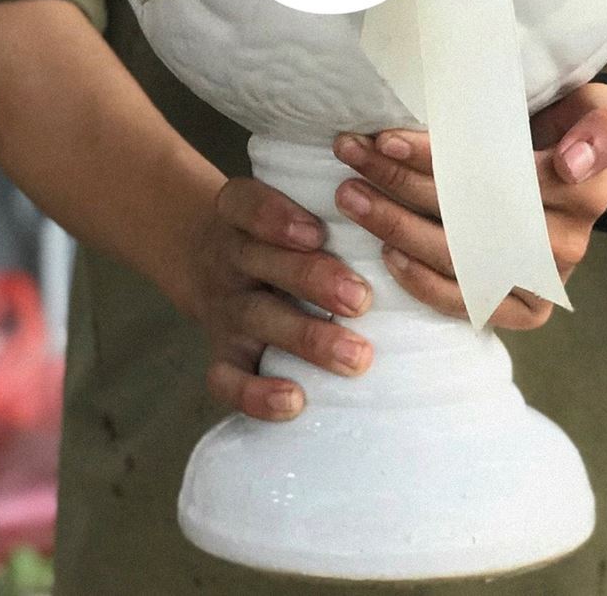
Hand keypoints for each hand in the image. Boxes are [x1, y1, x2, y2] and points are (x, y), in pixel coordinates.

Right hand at [176, 174, 373, 421]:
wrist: (206, 263)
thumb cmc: (278, 232)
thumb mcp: (285, 204)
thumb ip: (329, 205)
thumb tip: (400, 215)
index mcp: (240, 210)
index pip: (247, 203)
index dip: (277, 218)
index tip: (317, 233)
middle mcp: (230, 256)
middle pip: (260, 261)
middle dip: (312, 280)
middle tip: (361, 298)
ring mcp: (225, 307)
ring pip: (255, 318)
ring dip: (306, 338)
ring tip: (357, 357)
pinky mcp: (224, 354)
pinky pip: (225, 377)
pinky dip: (255, 393)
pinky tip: (294, 402)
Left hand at [332, 82, 606, 329]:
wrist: (592, 169)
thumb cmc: (581, 128)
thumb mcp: (599, 110)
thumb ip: (598, 129)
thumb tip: (572, 165)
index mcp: (585, 189)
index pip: (493, 172)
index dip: (433, 158)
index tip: (386, 138)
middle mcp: (567, 243)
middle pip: (466, 215)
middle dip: (399, 183)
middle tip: (350, 154)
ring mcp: (546, 281)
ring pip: (460, 260)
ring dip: (396, 227)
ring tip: (350, 196)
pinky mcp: (528, 308)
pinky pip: (471, 304)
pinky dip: (424, 282)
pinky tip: (386, 253)